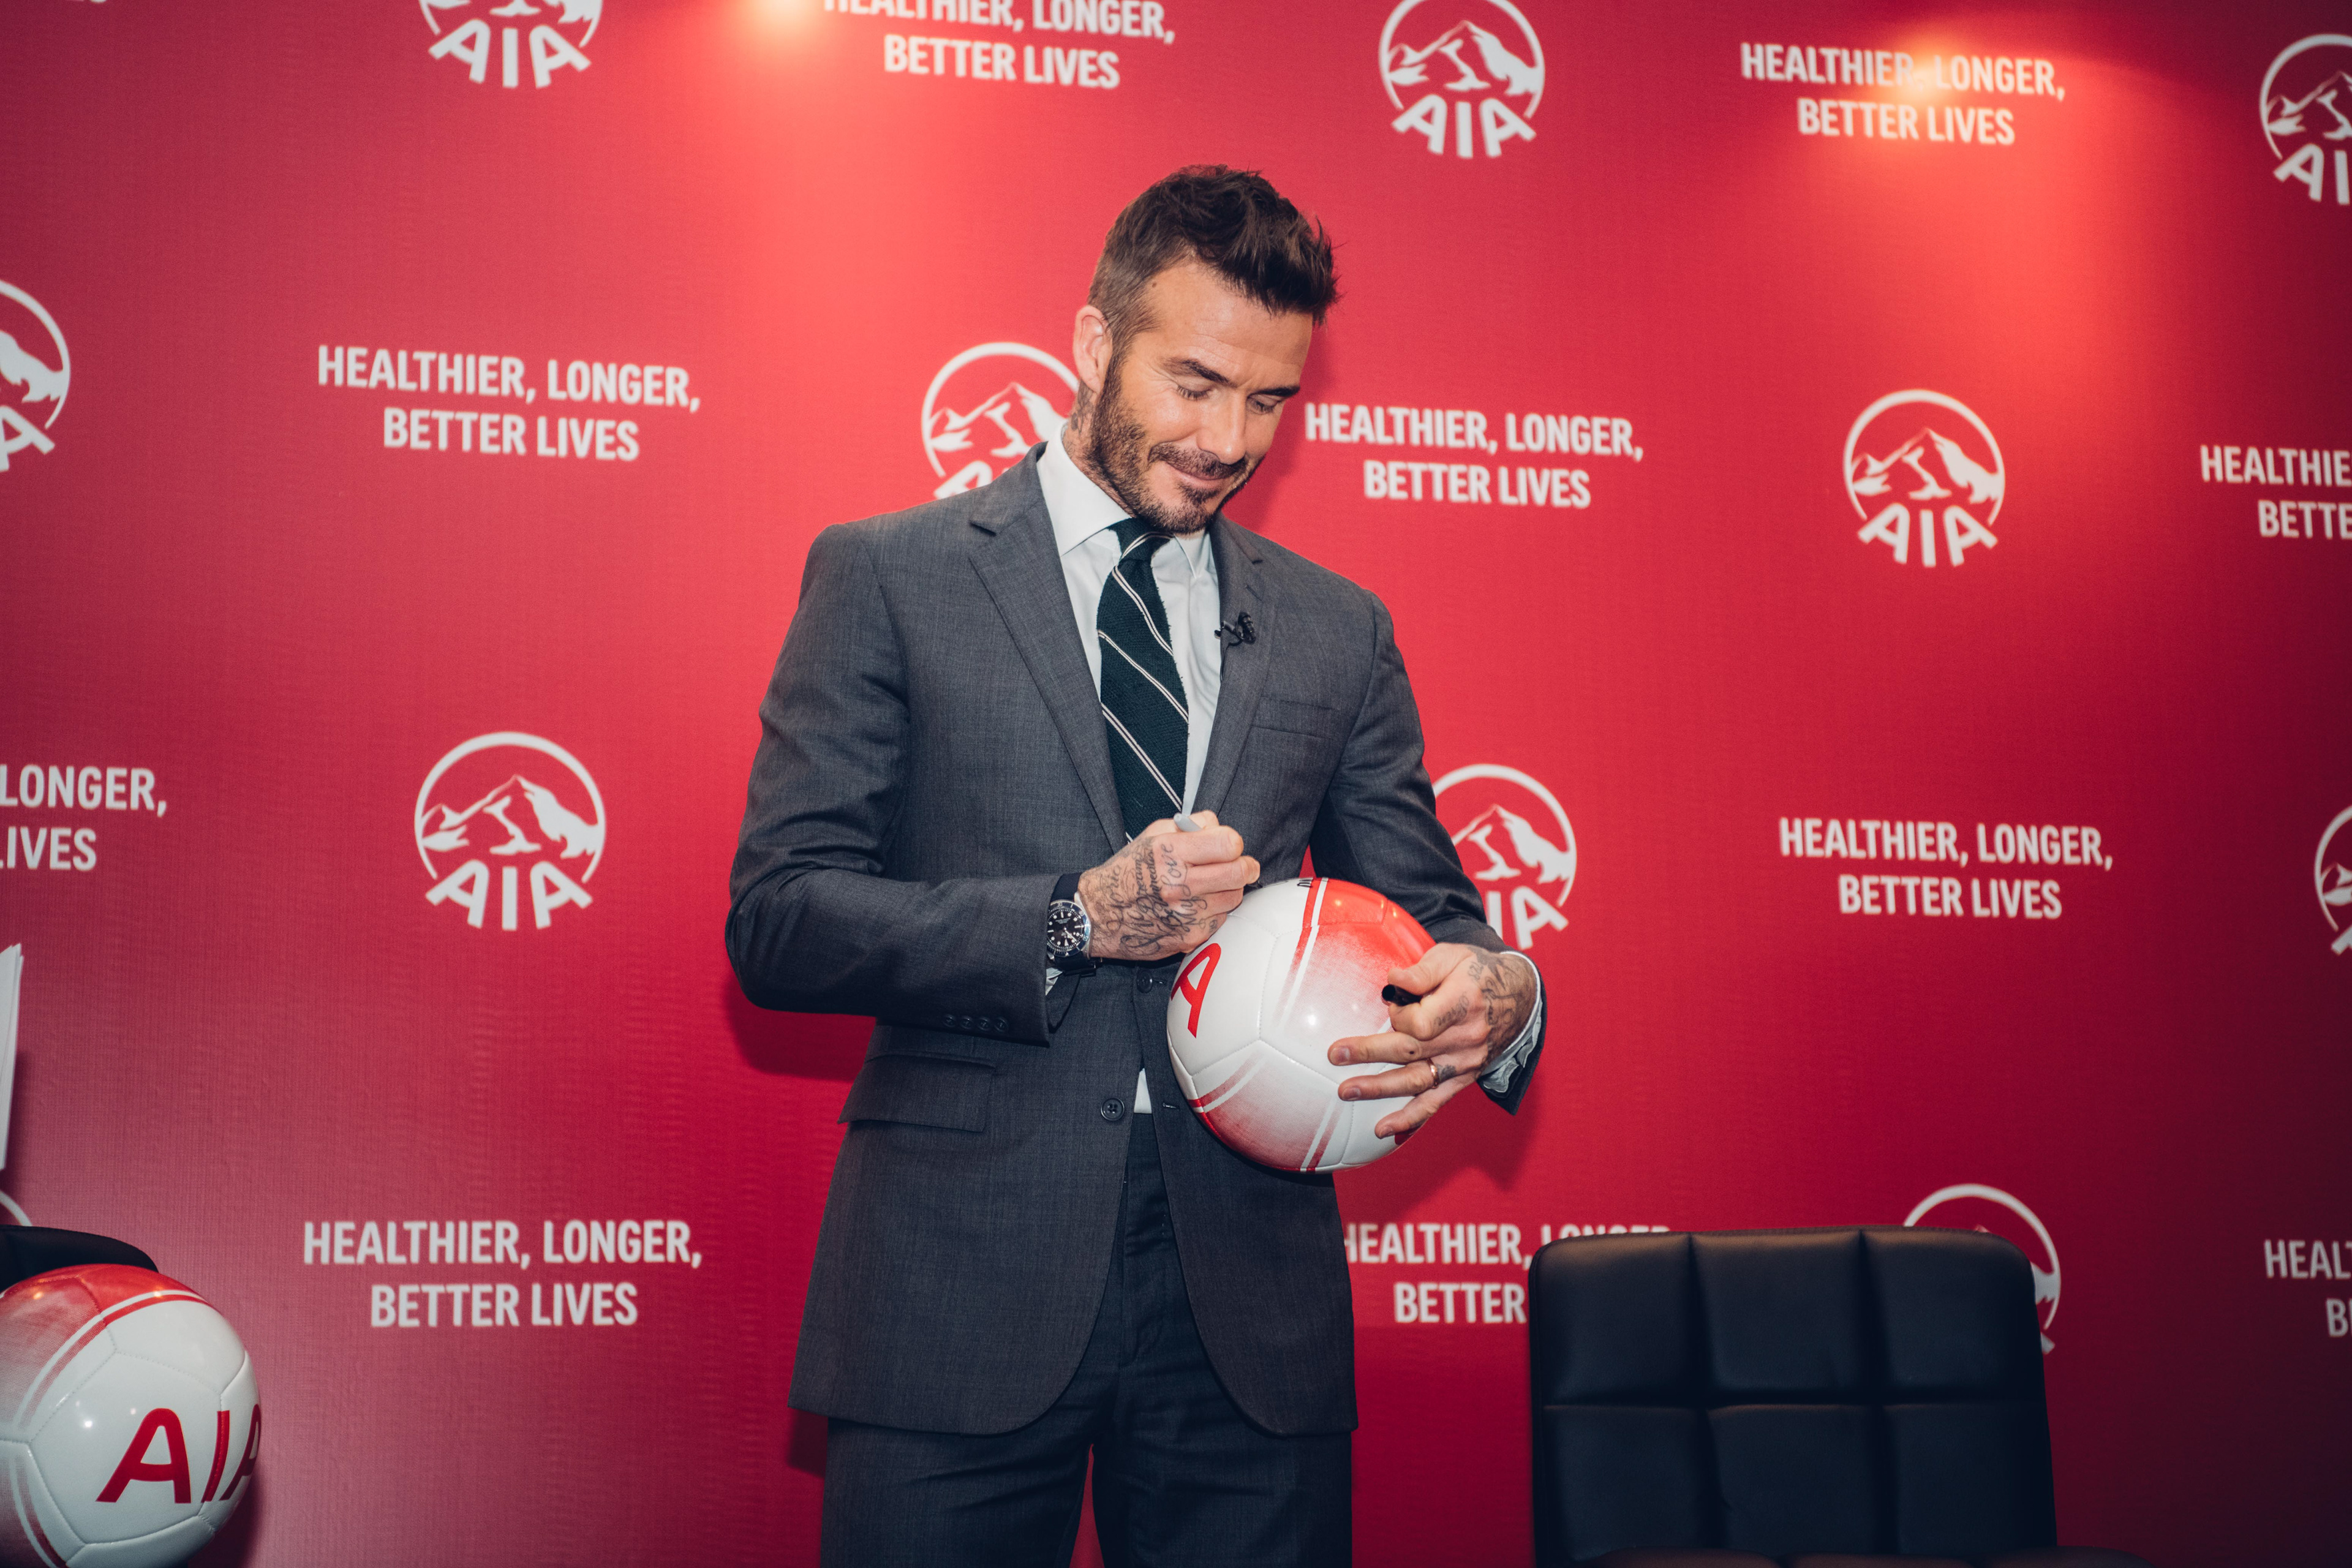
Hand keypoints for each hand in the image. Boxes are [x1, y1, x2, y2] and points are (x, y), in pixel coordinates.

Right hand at [1077, 811, 1260, 962]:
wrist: (1098, 914)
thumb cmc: (1127, 872)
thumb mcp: (1152, 835)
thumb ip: (1191, 825)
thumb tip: (1220, 828)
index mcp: (1168, 853)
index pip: (1228, 844)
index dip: (1233, 842)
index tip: (1229, 846)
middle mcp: (1177, 885)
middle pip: (1239, 872)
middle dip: (1245, 866)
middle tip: (1241, 865)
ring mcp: (1184, 914)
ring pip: (1234, 897)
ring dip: (1229, 889)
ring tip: (1211, 885)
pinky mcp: (1188, 937)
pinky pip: (1220, 919)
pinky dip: (1214, 911)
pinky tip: (1196, 906)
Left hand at [1326, 944, 1534, 1140]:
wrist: (1519, 996)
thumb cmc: (1478, 971)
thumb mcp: (1453, 956)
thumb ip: (1422, 971)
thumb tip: (1391, 978)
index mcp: (1463, 1004)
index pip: (1421, 1022)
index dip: (1398, 1015)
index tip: (1391, 1004)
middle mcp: (1466, 1038)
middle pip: (1411, 1051)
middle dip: (1369, 1054)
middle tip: (1335, 1055)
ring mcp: (1465, 1063)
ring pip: (1418, 1081)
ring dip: (1381, 1089)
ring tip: (1347, 1091)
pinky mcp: (1464, 1078)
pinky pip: (1436, 1102)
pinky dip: (1411, 1119)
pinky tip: (1384, 1129)